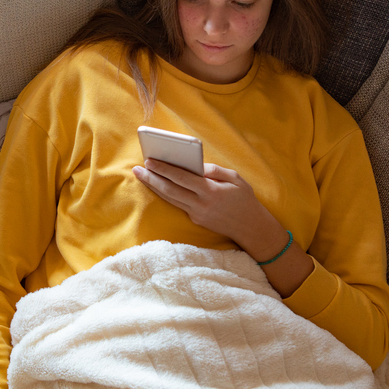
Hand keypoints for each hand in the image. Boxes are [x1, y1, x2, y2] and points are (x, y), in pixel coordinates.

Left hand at [132, 159, 274, 249]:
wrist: (251, 228)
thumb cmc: (245, 199)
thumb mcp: (235, 178)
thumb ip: (215, 170)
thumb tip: (197, 166)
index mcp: (210, 191)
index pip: (181, 178)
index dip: (164, 169)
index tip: (150, 161)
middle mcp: (201, 204)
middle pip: (170, 190)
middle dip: (151, 178)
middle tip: (138, 169)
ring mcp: (197, 214)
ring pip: (170, 199)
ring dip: (154, 187)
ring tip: (143, 176)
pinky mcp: (196, 220)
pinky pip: (178, 204)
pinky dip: (167, 194)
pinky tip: (159, 186)